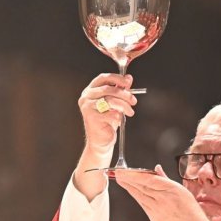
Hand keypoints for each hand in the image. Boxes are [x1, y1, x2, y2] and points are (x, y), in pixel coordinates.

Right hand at [73, 74, 138, 200]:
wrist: (100, 141)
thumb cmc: (106, 121)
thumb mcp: (114, 102)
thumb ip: (119, 90)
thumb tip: (129, 78)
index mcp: (90, 91)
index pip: (103, 78)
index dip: (117, 78)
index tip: (128, 82)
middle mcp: (86, 97)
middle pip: (109, 89)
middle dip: (125, 94)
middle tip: (133, 101)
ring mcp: (88, 107)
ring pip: (111, 100)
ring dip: (125, 106)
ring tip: (130, 112)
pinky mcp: (92, 118)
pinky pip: (112, 113)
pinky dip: (119, 117)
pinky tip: (118, 121)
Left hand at [112, 165, 220, 220]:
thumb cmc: (192, 212)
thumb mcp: (183, 191)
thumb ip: (166, 180)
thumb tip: (156, 169)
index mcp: (173, 190)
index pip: (149, 180)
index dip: (134, 175)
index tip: (124, 171)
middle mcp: (164, 200)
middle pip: (142, 188)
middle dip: (128, 180)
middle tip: (117, 173)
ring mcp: (158, 211)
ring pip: (140, 197)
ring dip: (128, 188)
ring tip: (120, 180)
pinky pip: (143, 206)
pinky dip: (136, 198)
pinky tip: (130, 192)